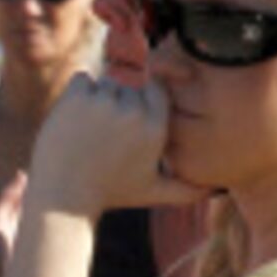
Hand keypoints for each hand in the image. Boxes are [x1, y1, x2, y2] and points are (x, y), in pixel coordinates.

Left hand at [25, 75, 183, 217]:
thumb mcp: (153, 192)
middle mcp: (134, 112)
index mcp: (156, 128)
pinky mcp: (76, 98)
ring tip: (88, 129)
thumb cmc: (109, 193)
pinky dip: (77, 93)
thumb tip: (214, 191)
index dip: (143, 100)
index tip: (128, 116)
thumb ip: (185, 189)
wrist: (62, 197)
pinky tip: (74, 118)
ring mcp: (105, 103)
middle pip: (130, 84)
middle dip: (118, 101)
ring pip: (106, 81)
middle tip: (104, 132)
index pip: (158, 89)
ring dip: (97, 98)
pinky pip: (82, 78)